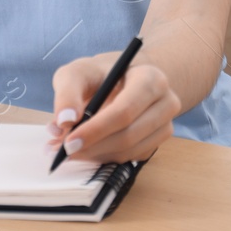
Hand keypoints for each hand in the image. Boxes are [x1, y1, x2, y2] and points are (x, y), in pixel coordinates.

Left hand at [47, 56, 180, 163]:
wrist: (123, 78)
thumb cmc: (99, 74)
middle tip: (65, 150)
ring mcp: (165, 124)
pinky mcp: (157, 141)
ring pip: (130, 150)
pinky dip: (106, 157)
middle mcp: (166, 102)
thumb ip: (68, 93)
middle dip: (94, 146)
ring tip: (71, 149)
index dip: (96, 130)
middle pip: (129, 135)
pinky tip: (88, 148)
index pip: (124, 111)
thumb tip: (64, 122)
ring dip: (97, 154)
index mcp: (150, 78)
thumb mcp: (78, 73)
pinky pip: (131, 157)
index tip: (69, 142)